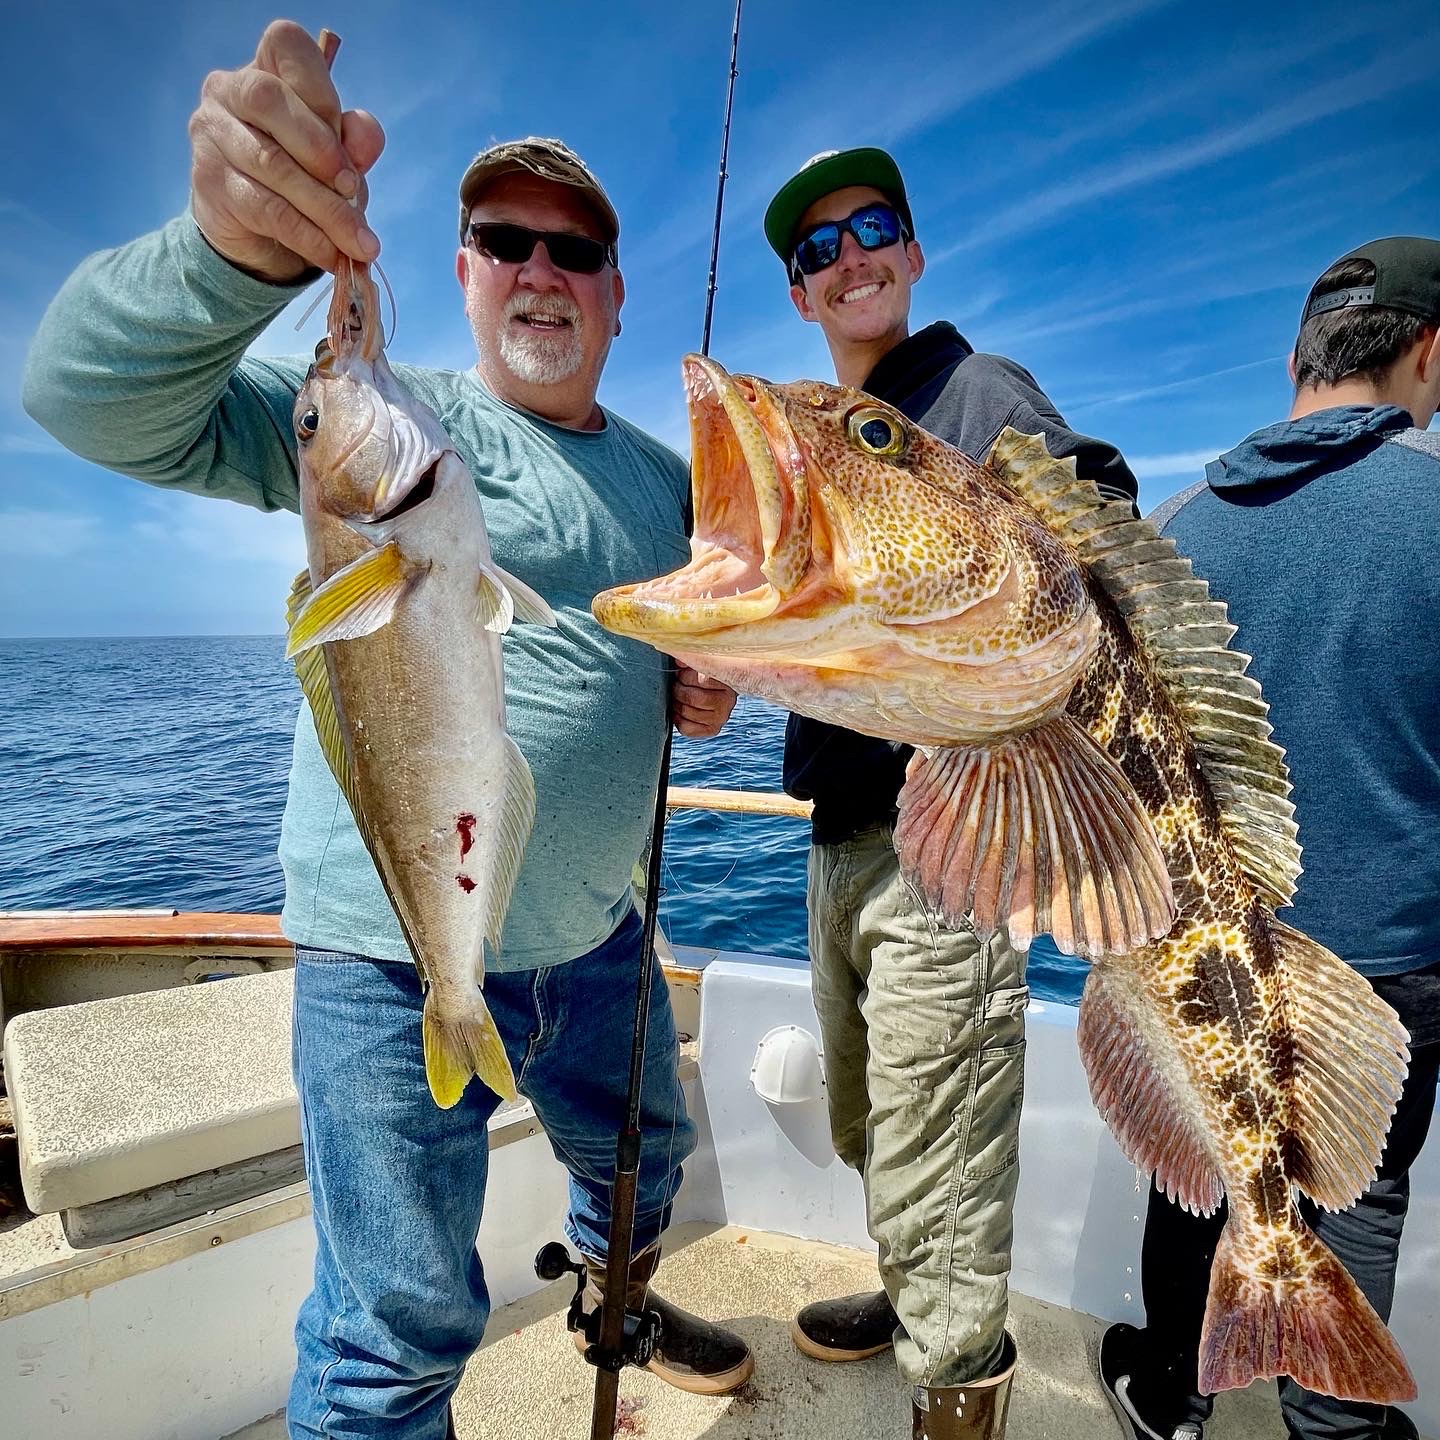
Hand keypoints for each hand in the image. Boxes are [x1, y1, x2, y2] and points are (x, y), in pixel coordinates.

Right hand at [188, 20, 385, 282]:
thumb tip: (363, 136)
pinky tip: (333, 256)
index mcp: (266, 68)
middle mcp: (228, 90)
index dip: (321, 92)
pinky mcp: (210, 182)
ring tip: (360, 243)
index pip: (288, 47)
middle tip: (354, 190)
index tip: (347, 143)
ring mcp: (212, 134)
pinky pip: (267, 209)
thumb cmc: (306, 178)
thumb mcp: (339, 159)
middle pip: (269, 101)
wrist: (259, 234)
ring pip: (272, 165)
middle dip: (321, 150)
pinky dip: (308, 236)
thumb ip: (355, 142)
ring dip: (326, 209)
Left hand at [672, 667, 736, 738]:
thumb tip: (679, 659)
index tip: (681, 673)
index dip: (684, 676)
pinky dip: (677, 719)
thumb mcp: (701, 666)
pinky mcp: (711, 730)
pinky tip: (680, 711)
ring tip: (677, 697)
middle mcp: (727, 703)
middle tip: (677, 685)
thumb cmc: (706, 676)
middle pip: (692, 698)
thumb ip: (690, 660)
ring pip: (686, 712)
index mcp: (727, 682)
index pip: (700, 680)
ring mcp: (720, 719)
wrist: (719, 692)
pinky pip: (686, 728)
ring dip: (676, 703)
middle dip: (678, 689)